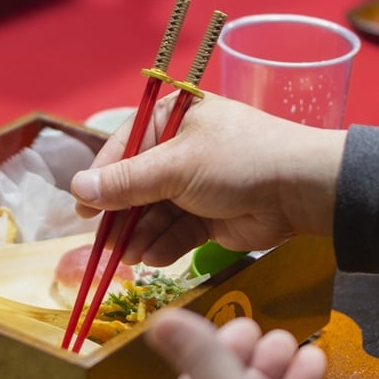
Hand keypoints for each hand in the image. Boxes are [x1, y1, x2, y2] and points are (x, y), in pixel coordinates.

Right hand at [71, 93, 346, 266]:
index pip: (124, 147)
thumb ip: (126, 182)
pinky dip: (164, 246)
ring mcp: (195, 186)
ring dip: (139, 236)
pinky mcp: (208, 217)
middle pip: (136, 186)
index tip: (82, 208)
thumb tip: (76, 189)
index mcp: (173, 119)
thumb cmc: (237, 161)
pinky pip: (176, 232)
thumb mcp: (176, 167)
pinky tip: (153, 258)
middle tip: (105, 243)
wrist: (301, 191)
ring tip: (128, 256)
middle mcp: (181, 150)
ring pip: (153, 214)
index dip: (101, 179)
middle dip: (122, 216)